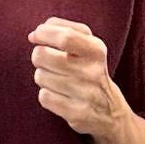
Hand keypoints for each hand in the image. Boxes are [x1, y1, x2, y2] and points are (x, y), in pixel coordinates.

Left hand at [27, 16, 125, 140]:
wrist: (110, 111)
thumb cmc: (90, 69)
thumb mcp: (88, 44)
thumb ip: (64, 29)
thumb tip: (34, 34)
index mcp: (96, 50)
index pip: (64, 38)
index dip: (43, 34)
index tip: (34, 36)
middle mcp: (93, 72)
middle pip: (43, 55)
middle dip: (38, 55)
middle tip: (45, 60)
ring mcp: (86, 94)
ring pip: (41, 77)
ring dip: (42, 77)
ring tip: (56, 80)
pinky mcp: (77, 114)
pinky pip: (44, 97)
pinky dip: (46, 95)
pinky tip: (58, 95)